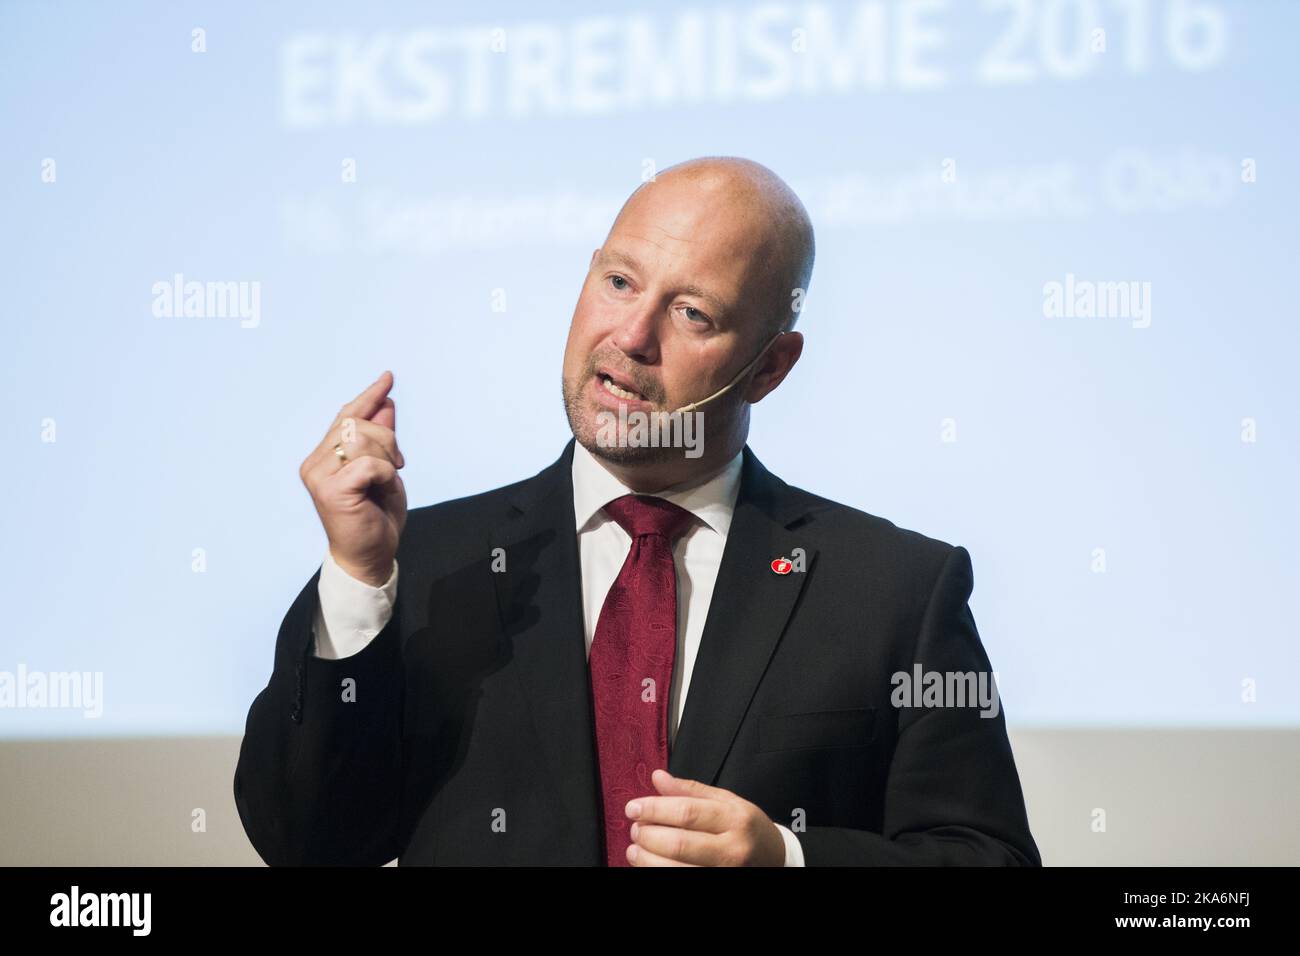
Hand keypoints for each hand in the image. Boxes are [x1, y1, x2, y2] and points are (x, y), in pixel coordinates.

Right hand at [299, 371, 406, 586]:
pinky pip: (368, 463)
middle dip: (387, 439)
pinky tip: (382, 489)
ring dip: (386, 457)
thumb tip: (386, 403)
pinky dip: (384, 473)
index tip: (388, 377)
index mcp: (324, 456)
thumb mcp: (385, 470)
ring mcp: (318, 476)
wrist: (371, 556)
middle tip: (397, 465)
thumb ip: (382, 439)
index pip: (346, 416)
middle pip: (356, 423)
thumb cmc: (376, 516)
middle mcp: (315, 463)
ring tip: (387, 480)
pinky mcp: (330, 490)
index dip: (368, 396)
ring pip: (361, 439)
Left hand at [624, 769, 785, 865]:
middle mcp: (732, 849)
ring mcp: (725, 873)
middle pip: (679, 844)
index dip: (654, 809)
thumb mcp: (727, 801)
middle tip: (635, 829)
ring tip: (635, 849)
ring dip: (647, 860)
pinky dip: (658, 872)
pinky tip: (649, 864)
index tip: (633, 808)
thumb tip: (657, 778)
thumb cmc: (747, 828)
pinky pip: (680, 881)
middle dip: (648, 836)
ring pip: (676, 870)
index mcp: (735, 819)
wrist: (774, 859)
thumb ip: (690, 790)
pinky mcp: (716, 885)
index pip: (687, 813)